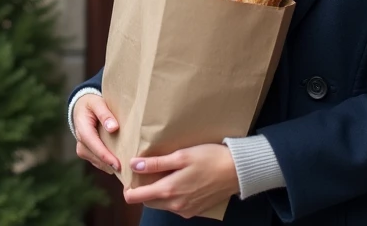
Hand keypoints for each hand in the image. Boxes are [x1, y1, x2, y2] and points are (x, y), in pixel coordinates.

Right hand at [72, 94, 120, 173]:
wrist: (82, 108)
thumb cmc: (91, 104)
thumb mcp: (97, 103)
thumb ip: (105, 114)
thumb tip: (113, 128)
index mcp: (82, 129)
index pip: (93, 145)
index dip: (105, 156)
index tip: (118, 165)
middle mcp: (81, 142)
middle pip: (96, 157)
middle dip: (111, 164)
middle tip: (128, 173)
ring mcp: (83, 149)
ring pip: (98, 162)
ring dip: (110, 166)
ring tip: (127, 170)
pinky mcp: (88, 153)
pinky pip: (99, 162)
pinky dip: (109, 164)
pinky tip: (121, 165)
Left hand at [123, 145, 239, 217]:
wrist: (237, 171)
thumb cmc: (209, 158)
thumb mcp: (181, 156)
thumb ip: (156, 163)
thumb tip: (133, 165)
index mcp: (169, 191)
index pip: (136, 197)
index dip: (129, 188)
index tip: (130, 176)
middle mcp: (175, 206)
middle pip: (148, 201)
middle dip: (143, 189)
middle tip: (146, 171)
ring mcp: (186, 210)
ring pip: (162, 204)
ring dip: (158, 192)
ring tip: (164, 173)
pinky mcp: (195, 210)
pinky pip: (176, 206)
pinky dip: (172, 196)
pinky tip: (179, 181)